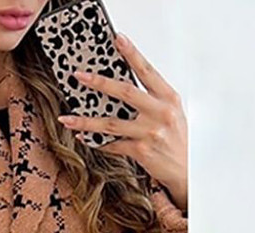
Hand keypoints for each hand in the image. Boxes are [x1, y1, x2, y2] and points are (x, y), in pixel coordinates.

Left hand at [57, 33, 187, 211]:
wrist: (187, 170)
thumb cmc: (178, 140)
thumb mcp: (172, 113)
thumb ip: (153, 99)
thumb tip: (123, 88)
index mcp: (168, 98)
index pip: (147, 71)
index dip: (132, 54)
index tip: (118, 40)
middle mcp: (160, 113)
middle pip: (125, 92)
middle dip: (99, 82)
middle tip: (80, 76)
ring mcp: (150, 132)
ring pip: (111, 123)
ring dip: (85, 122)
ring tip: (67, 119)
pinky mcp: (141, 151)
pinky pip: (113, 145)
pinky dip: (97, 142)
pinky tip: (84, 138)